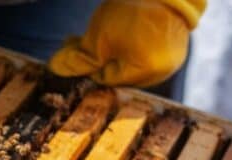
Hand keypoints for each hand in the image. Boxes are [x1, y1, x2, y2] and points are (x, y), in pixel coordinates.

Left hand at [50, 0, 201, 86]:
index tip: (75, 47)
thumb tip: (55, 69)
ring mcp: (171, 61)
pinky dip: (132, 47)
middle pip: (119, 74)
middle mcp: (161, 73)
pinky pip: (147, 55)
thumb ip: (78, 59)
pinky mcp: (176, 49)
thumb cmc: (131, 9)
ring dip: (114, 53)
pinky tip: (122, 33)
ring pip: (132, 65)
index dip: (89, 64)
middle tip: (81, 41)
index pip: (106, 79)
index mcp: (144, 72)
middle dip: (99, 59)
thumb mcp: (98, 37)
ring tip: (105, 34)